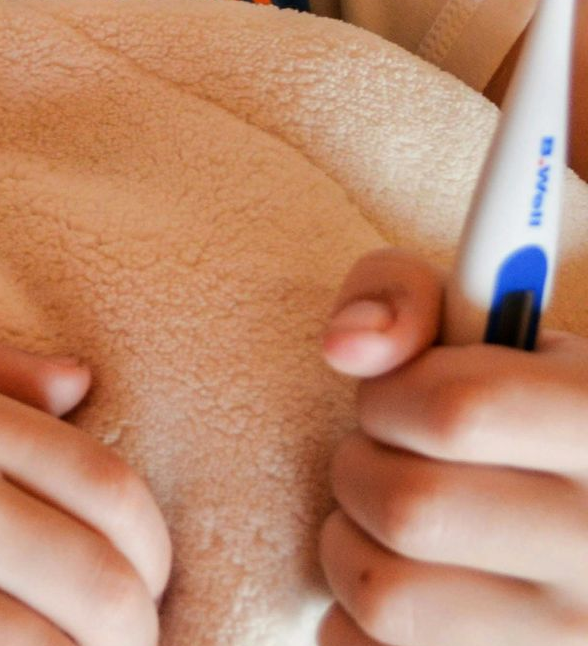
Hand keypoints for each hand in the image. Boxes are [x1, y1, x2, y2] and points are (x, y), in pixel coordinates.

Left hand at [318, 248, 587, 642]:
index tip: (396, 401)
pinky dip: (351, 627)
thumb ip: (402, 295)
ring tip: (384, 529)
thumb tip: (342, 345)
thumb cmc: (511, 419)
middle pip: (410, 507)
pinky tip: (397, 591)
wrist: (569, 539)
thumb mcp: (487, 333)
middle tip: (381, 464)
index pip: (456, 408)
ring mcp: (570, 637)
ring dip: (349, 550)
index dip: (390, 396)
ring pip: (388, 597)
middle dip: (358, 471)